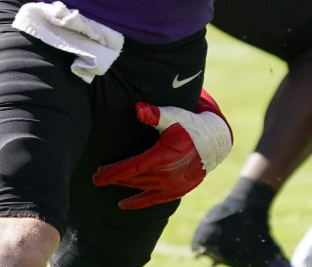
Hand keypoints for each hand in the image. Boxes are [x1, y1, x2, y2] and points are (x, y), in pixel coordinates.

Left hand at [92, 92, 232, 209]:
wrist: (214, 142)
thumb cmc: (190, 125)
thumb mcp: (173, 116)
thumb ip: (155, 114)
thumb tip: (138, 108)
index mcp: (165, 155)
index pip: (134, 167)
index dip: (115, 172)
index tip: (98, 176)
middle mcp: (169, 173)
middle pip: (135, 179)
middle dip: (115, 178)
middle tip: (96, 177)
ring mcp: (175, 184)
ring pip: (143, 188)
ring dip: (125, 187)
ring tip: (107, 184)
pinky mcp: (179, 190)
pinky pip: (156, 200)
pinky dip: (140, 202)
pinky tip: (125, 204)